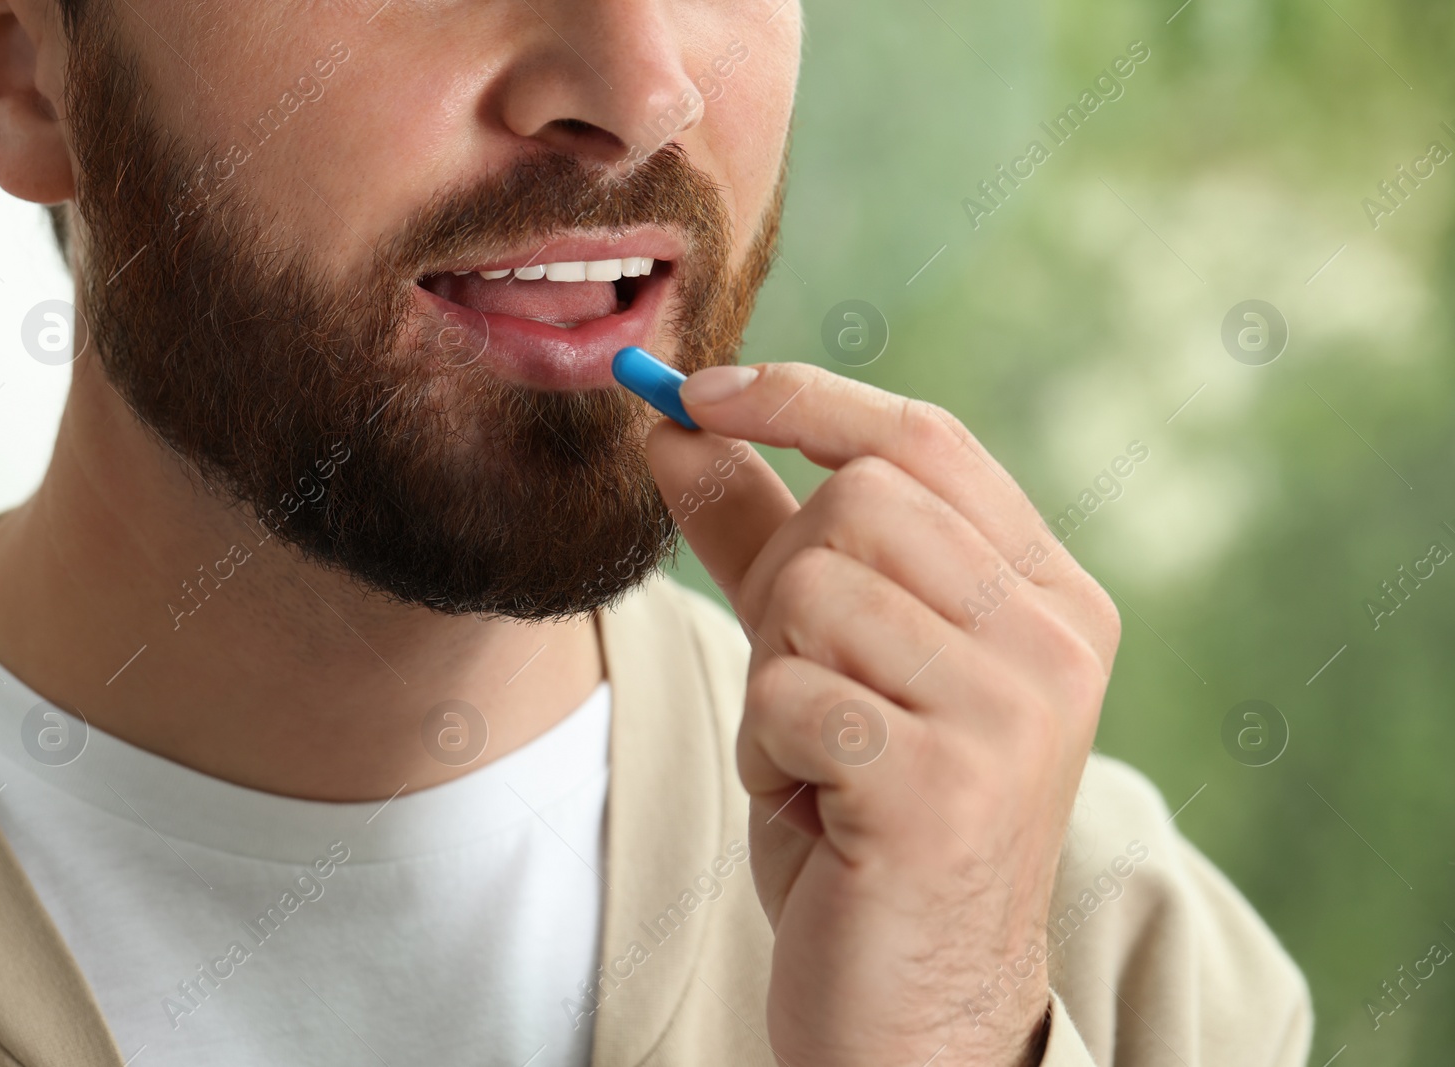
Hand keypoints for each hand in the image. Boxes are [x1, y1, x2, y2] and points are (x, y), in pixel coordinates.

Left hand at [643, 363, 1119, 1065]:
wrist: (912, 1003)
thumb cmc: (865, 819)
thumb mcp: (821, 657)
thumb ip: (761, 533)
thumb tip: (676, 422)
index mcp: (1049, 596)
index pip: (923, 439)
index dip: (801, 397)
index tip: (698, 390)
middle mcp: (1055, 642)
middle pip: (855, 502)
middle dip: (782, 583)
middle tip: (802, 683)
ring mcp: (1012, 713)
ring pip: (811, 592)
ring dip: (774, 678)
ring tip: (818, 759)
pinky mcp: (943, 786)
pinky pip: (787, 694)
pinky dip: (765, 750)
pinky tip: (816, 809)